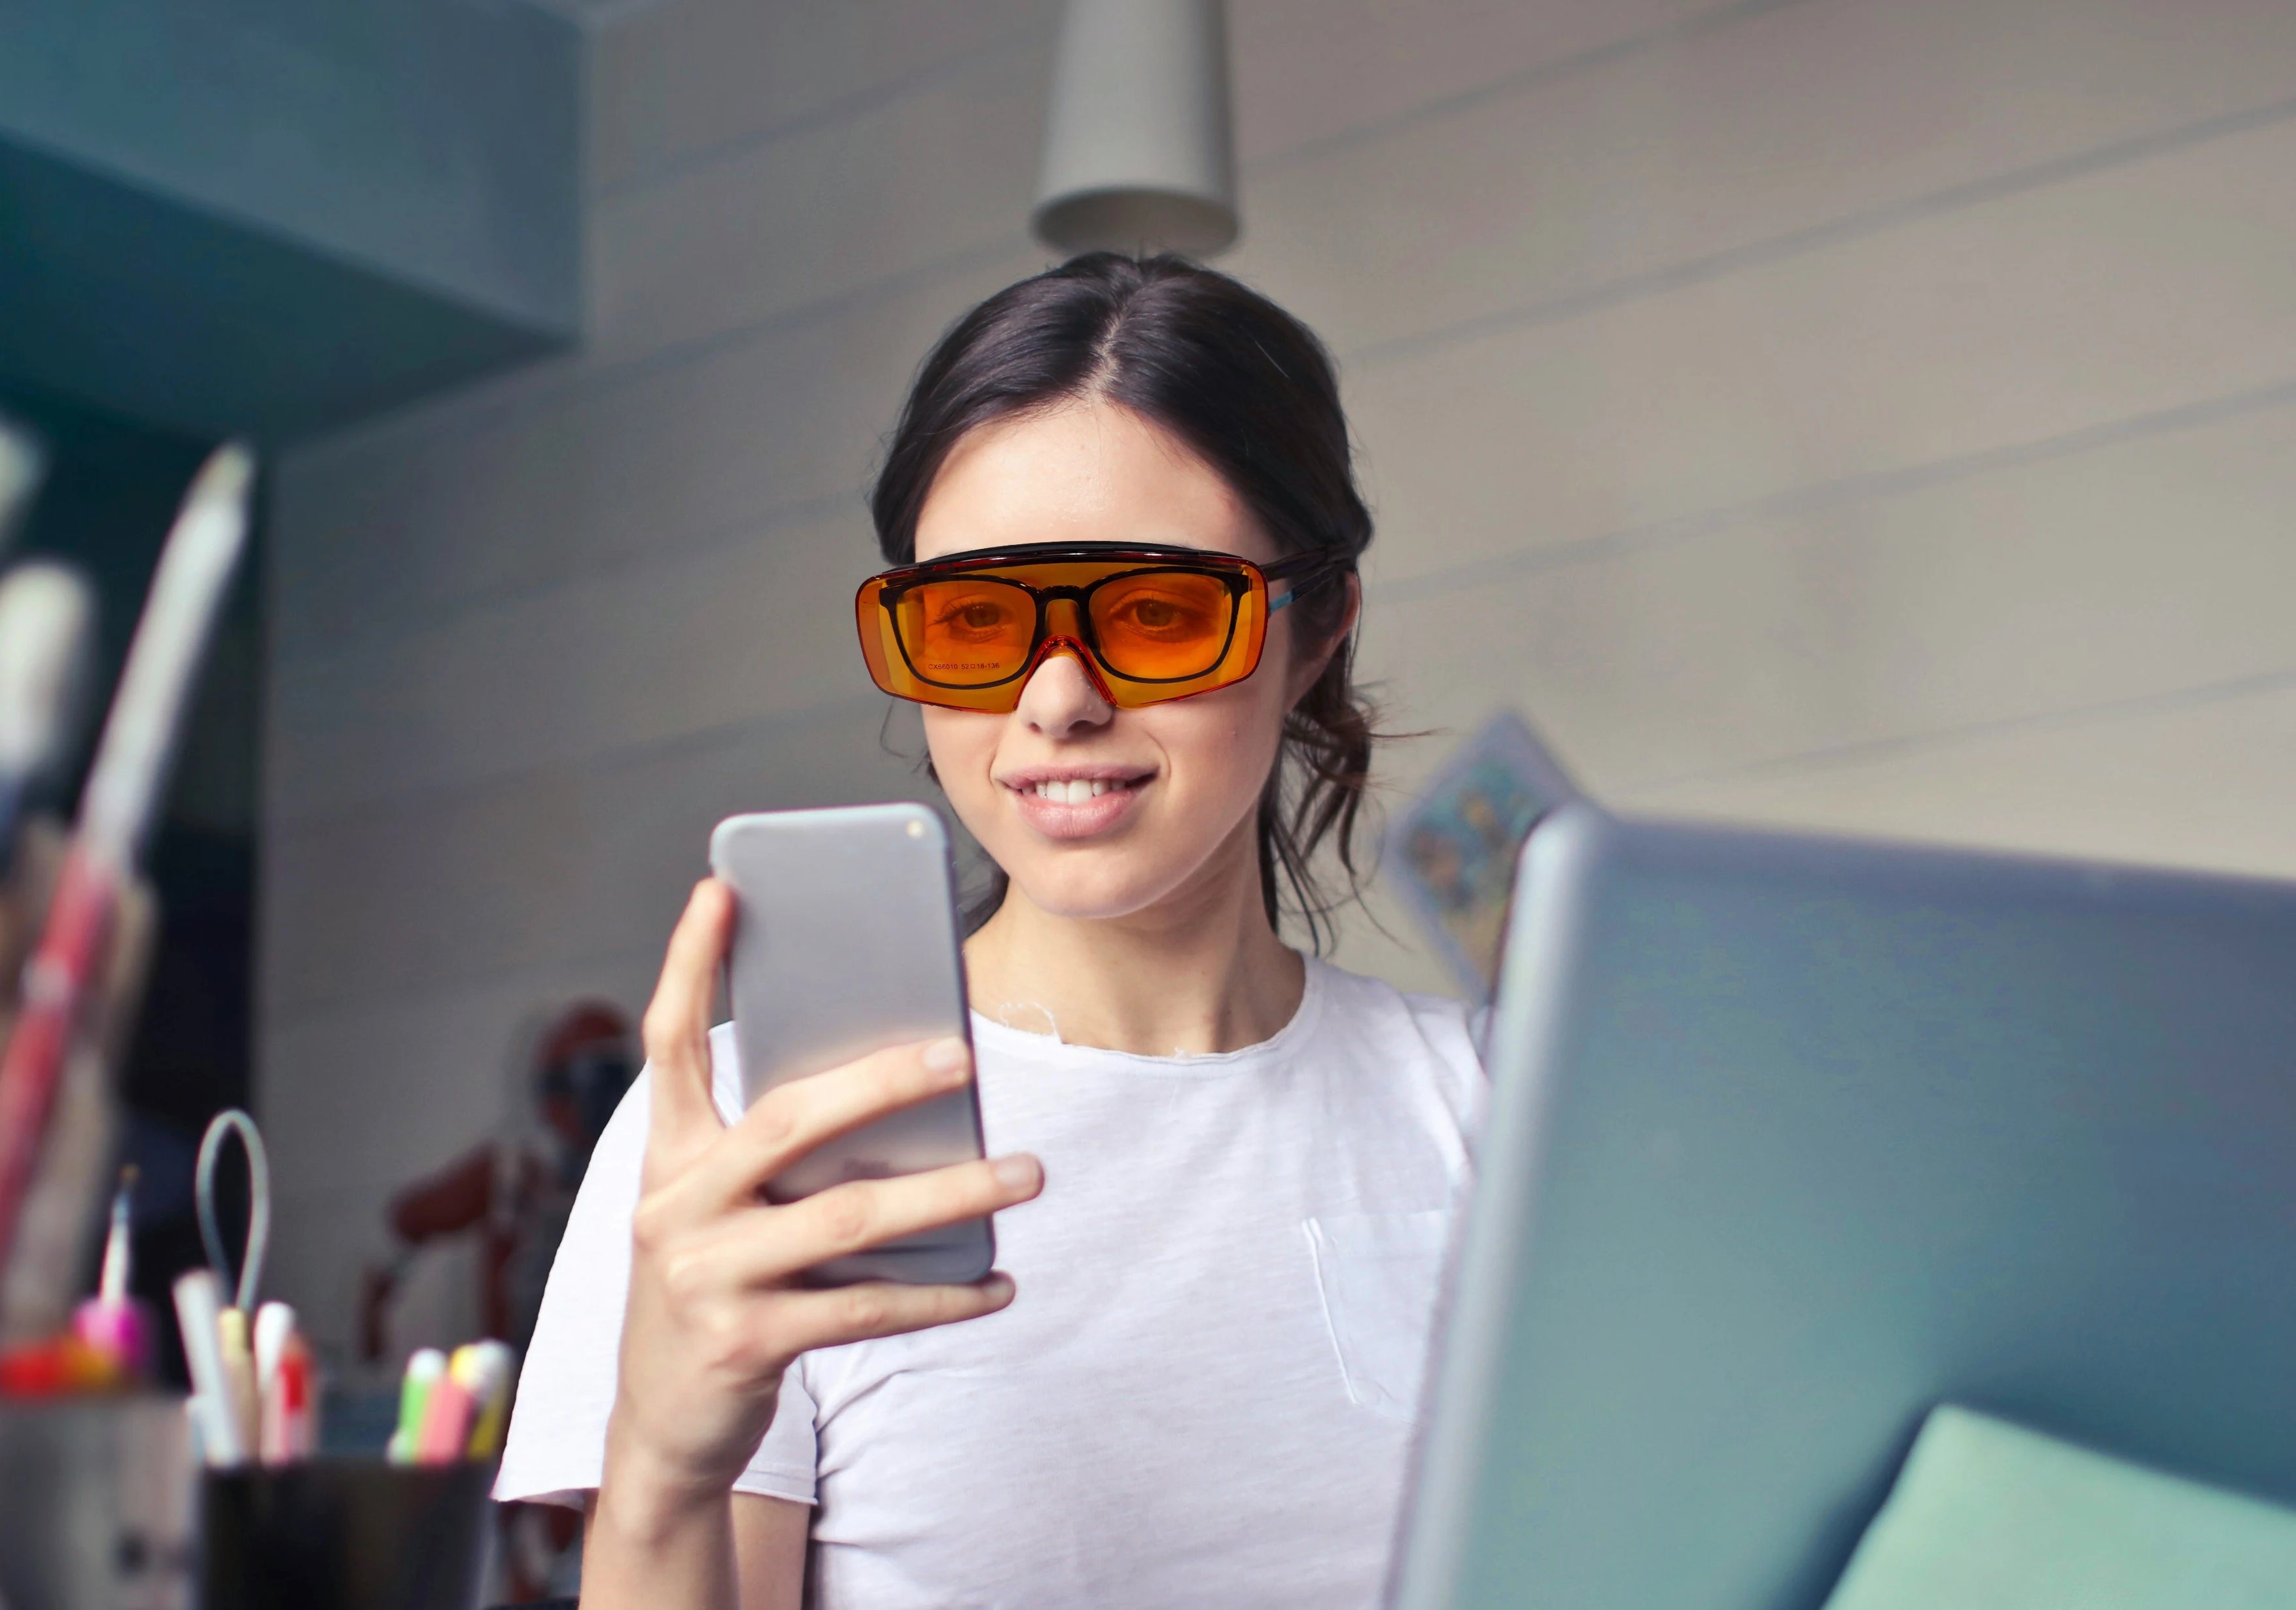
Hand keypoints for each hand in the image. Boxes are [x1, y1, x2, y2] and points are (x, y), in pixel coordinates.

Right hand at [602, 879, 1041, 1521]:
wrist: (664, 1427)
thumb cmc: (715, 1287)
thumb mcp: (720, 1211)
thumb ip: (778, 1153)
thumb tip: (902, 1090)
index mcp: (667, 1157)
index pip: (669, 1043)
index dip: (688, 962)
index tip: (721, 888)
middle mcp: (675, 1207)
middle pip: (787, 1120)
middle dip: (879, 1080)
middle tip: (961, 1054)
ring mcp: (706, 1277)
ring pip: (848, 1216)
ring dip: (950, 1194)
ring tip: (1026, 1172)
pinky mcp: (747, 1343)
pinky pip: (868, 1308)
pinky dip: (943, 1296)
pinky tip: (999, 1284)